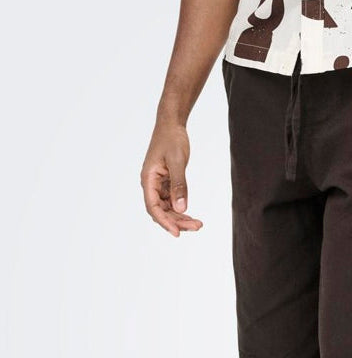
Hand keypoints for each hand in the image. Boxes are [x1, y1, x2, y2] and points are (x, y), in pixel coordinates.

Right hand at [141, 121, 202, 237]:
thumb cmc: (172, 139)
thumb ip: (179, 185)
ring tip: (197, 224)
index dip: (164, 222)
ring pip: (167, 208)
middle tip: (196, 227)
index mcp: (148, 179)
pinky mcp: (166, 183)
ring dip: (180, 217)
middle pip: (161, 211)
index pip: (153, 207)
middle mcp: (150, 184)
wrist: (171, 125)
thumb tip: (181, 208)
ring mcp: (158, 184)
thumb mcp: (177, 161)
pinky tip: (191, 215)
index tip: (177, 233)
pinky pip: (171, 201)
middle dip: (177, 221)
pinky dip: (181, 209)